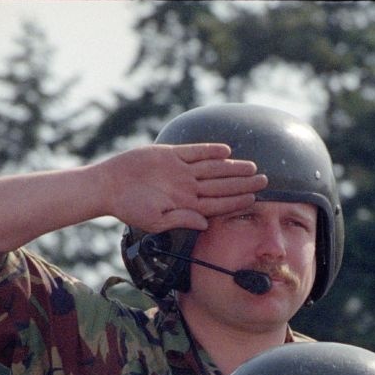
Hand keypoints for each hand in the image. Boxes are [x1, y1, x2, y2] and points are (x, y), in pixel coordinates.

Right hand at [100, 143, 267, 233]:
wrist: (109, 186)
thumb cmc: (129, 208)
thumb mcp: (155, 220)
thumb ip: (181, 220)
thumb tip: (205, 224)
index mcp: (186, 205)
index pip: (217, 203)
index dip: (235, 201)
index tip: (253, 199)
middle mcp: (187, 188)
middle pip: (221, 185)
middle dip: (242, 183)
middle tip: (264, 180)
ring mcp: (180, 171)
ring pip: (213, 168)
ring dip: (232, 167)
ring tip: (252, 166)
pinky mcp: (171, 156)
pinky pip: (194, 152)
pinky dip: (209, 151)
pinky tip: (226, 151)